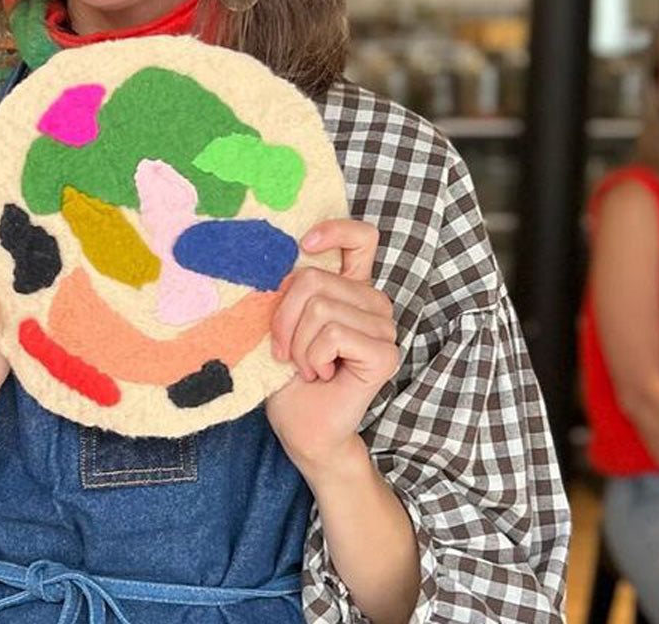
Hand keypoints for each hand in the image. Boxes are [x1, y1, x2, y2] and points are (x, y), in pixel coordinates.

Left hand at [265, 219, 396, 473]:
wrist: (302, 428)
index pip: (361, 238)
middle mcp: (372, 303)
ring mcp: (384, 328)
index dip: (335, 230)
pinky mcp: (385, 354)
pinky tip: (323, 375)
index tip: (304, 245)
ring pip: (320, 308)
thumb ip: (289, 290)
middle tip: (287, 353)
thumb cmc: (288, 378)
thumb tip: (272, 257)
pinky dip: (312, 358)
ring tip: (307, 367)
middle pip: (315, 279)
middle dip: (285, 319)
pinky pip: (333, 335)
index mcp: (350, 289)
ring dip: (298, 345)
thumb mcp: (281, 324)